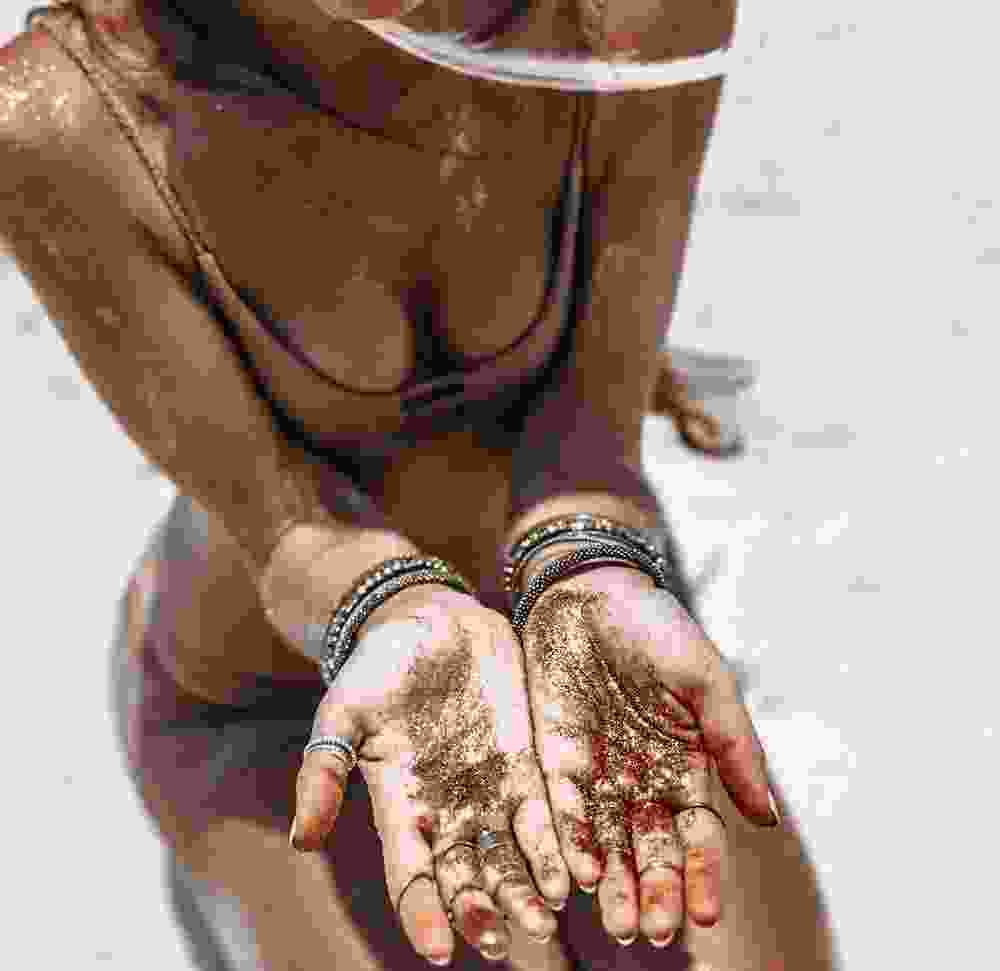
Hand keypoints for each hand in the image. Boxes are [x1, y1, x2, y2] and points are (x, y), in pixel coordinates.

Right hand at [290, 586, 570, 963]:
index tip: (440, 952)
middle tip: (503, 941)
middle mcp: (450, 811)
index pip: (412, 877)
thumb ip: (325, 772)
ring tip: (546, 917)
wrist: (426, 618)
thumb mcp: (343, 714)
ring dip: (529, 891)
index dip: (424, 915)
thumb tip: (300, 841)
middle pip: (469, 879)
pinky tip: (576, 870)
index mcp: (402, 808)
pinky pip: (546, 812)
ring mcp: (492, 788)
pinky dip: (559, 844)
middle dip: (485, 912)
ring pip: (513, 857)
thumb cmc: (377, 666)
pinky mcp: (527, 761)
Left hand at [519, 563, 776, 947]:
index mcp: (685, 765)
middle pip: (652, 850)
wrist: (588, 588)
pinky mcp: (555, 757)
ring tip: (619, 925)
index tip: (703, 913)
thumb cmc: (655, 628)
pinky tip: (578, 875)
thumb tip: (766, 816)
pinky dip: (572, 843)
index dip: (702, 874)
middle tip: (655, 932)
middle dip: (656, 892)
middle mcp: (641, 780)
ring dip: (614, 887)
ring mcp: (598, 772)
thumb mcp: (705, 680)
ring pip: (608, 844)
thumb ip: (734, 744)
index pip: (697, 834)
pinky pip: (564, 809)